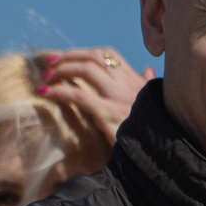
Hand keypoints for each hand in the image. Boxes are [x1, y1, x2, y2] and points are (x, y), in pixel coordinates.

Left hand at [38, 48, 154, 176]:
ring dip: (61, 70)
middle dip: (68, 56)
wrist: (160, 153)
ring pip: (85, 69)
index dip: (85, 53)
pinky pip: (78, 96)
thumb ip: (148, 84)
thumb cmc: (153, 131)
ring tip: (47, 78)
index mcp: (136, 82)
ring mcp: (118, 98)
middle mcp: (127, 85)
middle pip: (93, 57)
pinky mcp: (108, 113)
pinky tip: (46, 93)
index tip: (68, 58)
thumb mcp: (154, 102)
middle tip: (50, 64)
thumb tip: (148, 69)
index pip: (109, 55)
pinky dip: (59, 92)